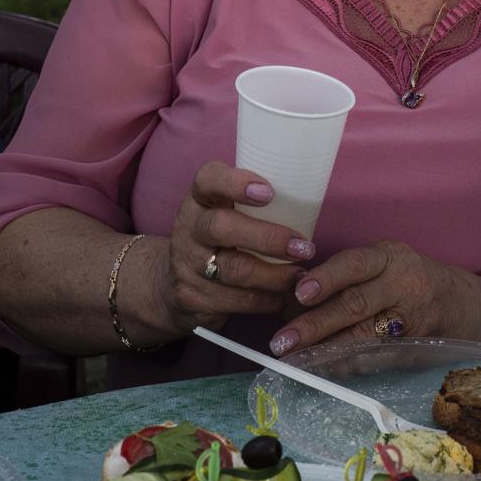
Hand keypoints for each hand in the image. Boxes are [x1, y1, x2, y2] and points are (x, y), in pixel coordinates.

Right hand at [151, 162, 311, 336]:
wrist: (171, 282)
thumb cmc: (216, 238)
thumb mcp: (223, 212)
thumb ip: (251, 203)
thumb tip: (309, 196)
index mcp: (199, 199)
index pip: (208, 179)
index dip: (236, 183)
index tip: (270, 192)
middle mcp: (188, 228)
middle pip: (221, 228)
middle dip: (268, 238)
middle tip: (304, 247)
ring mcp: (187, 265)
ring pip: (234, 270)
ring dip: (275, 275)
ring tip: (300, 275)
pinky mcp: (192, 297)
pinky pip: (236, 301)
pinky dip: (267, 300)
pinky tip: (283, 295)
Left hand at [270, 241, 480, 355]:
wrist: (464, 304)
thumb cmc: (410, 279)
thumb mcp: (387, 263)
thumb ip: (350, 275)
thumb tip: (294, 296)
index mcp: (390, 256)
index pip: (354, 263)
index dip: (326, 278)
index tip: (299, 293)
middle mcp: (403, 284)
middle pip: (355, 303)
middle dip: (315, 324)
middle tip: (282, 340)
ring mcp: (411, 319)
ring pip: (363, 336)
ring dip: (325, 350)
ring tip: (295, 358)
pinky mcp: (414, 348)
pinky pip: (375, 358)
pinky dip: (347, 365)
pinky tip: (324, 369)